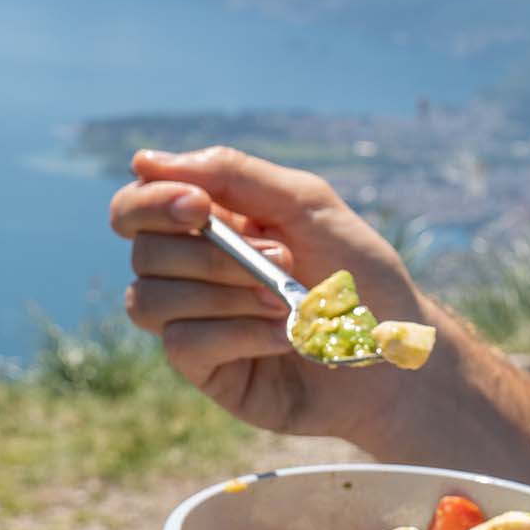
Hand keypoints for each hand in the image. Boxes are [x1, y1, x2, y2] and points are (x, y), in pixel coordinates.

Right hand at [108, 146, 424, 445]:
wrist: (395, 353)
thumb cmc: (358, 274)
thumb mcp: (306, 204)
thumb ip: (231, 172)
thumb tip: (142, 160)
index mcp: (207, 224)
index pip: (135, 207)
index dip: (151, 202)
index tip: (200, 207)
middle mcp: (189, 271)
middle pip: (143, 251)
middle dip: (212, 253)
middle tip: (282, 257)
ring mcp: (193, 322)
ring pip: (151, 299)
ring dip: (227, 295)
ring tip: (286, 303)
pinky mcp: (205, 369)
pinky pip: (182, 343)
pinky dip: (239, 334)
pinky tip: (285, 338)